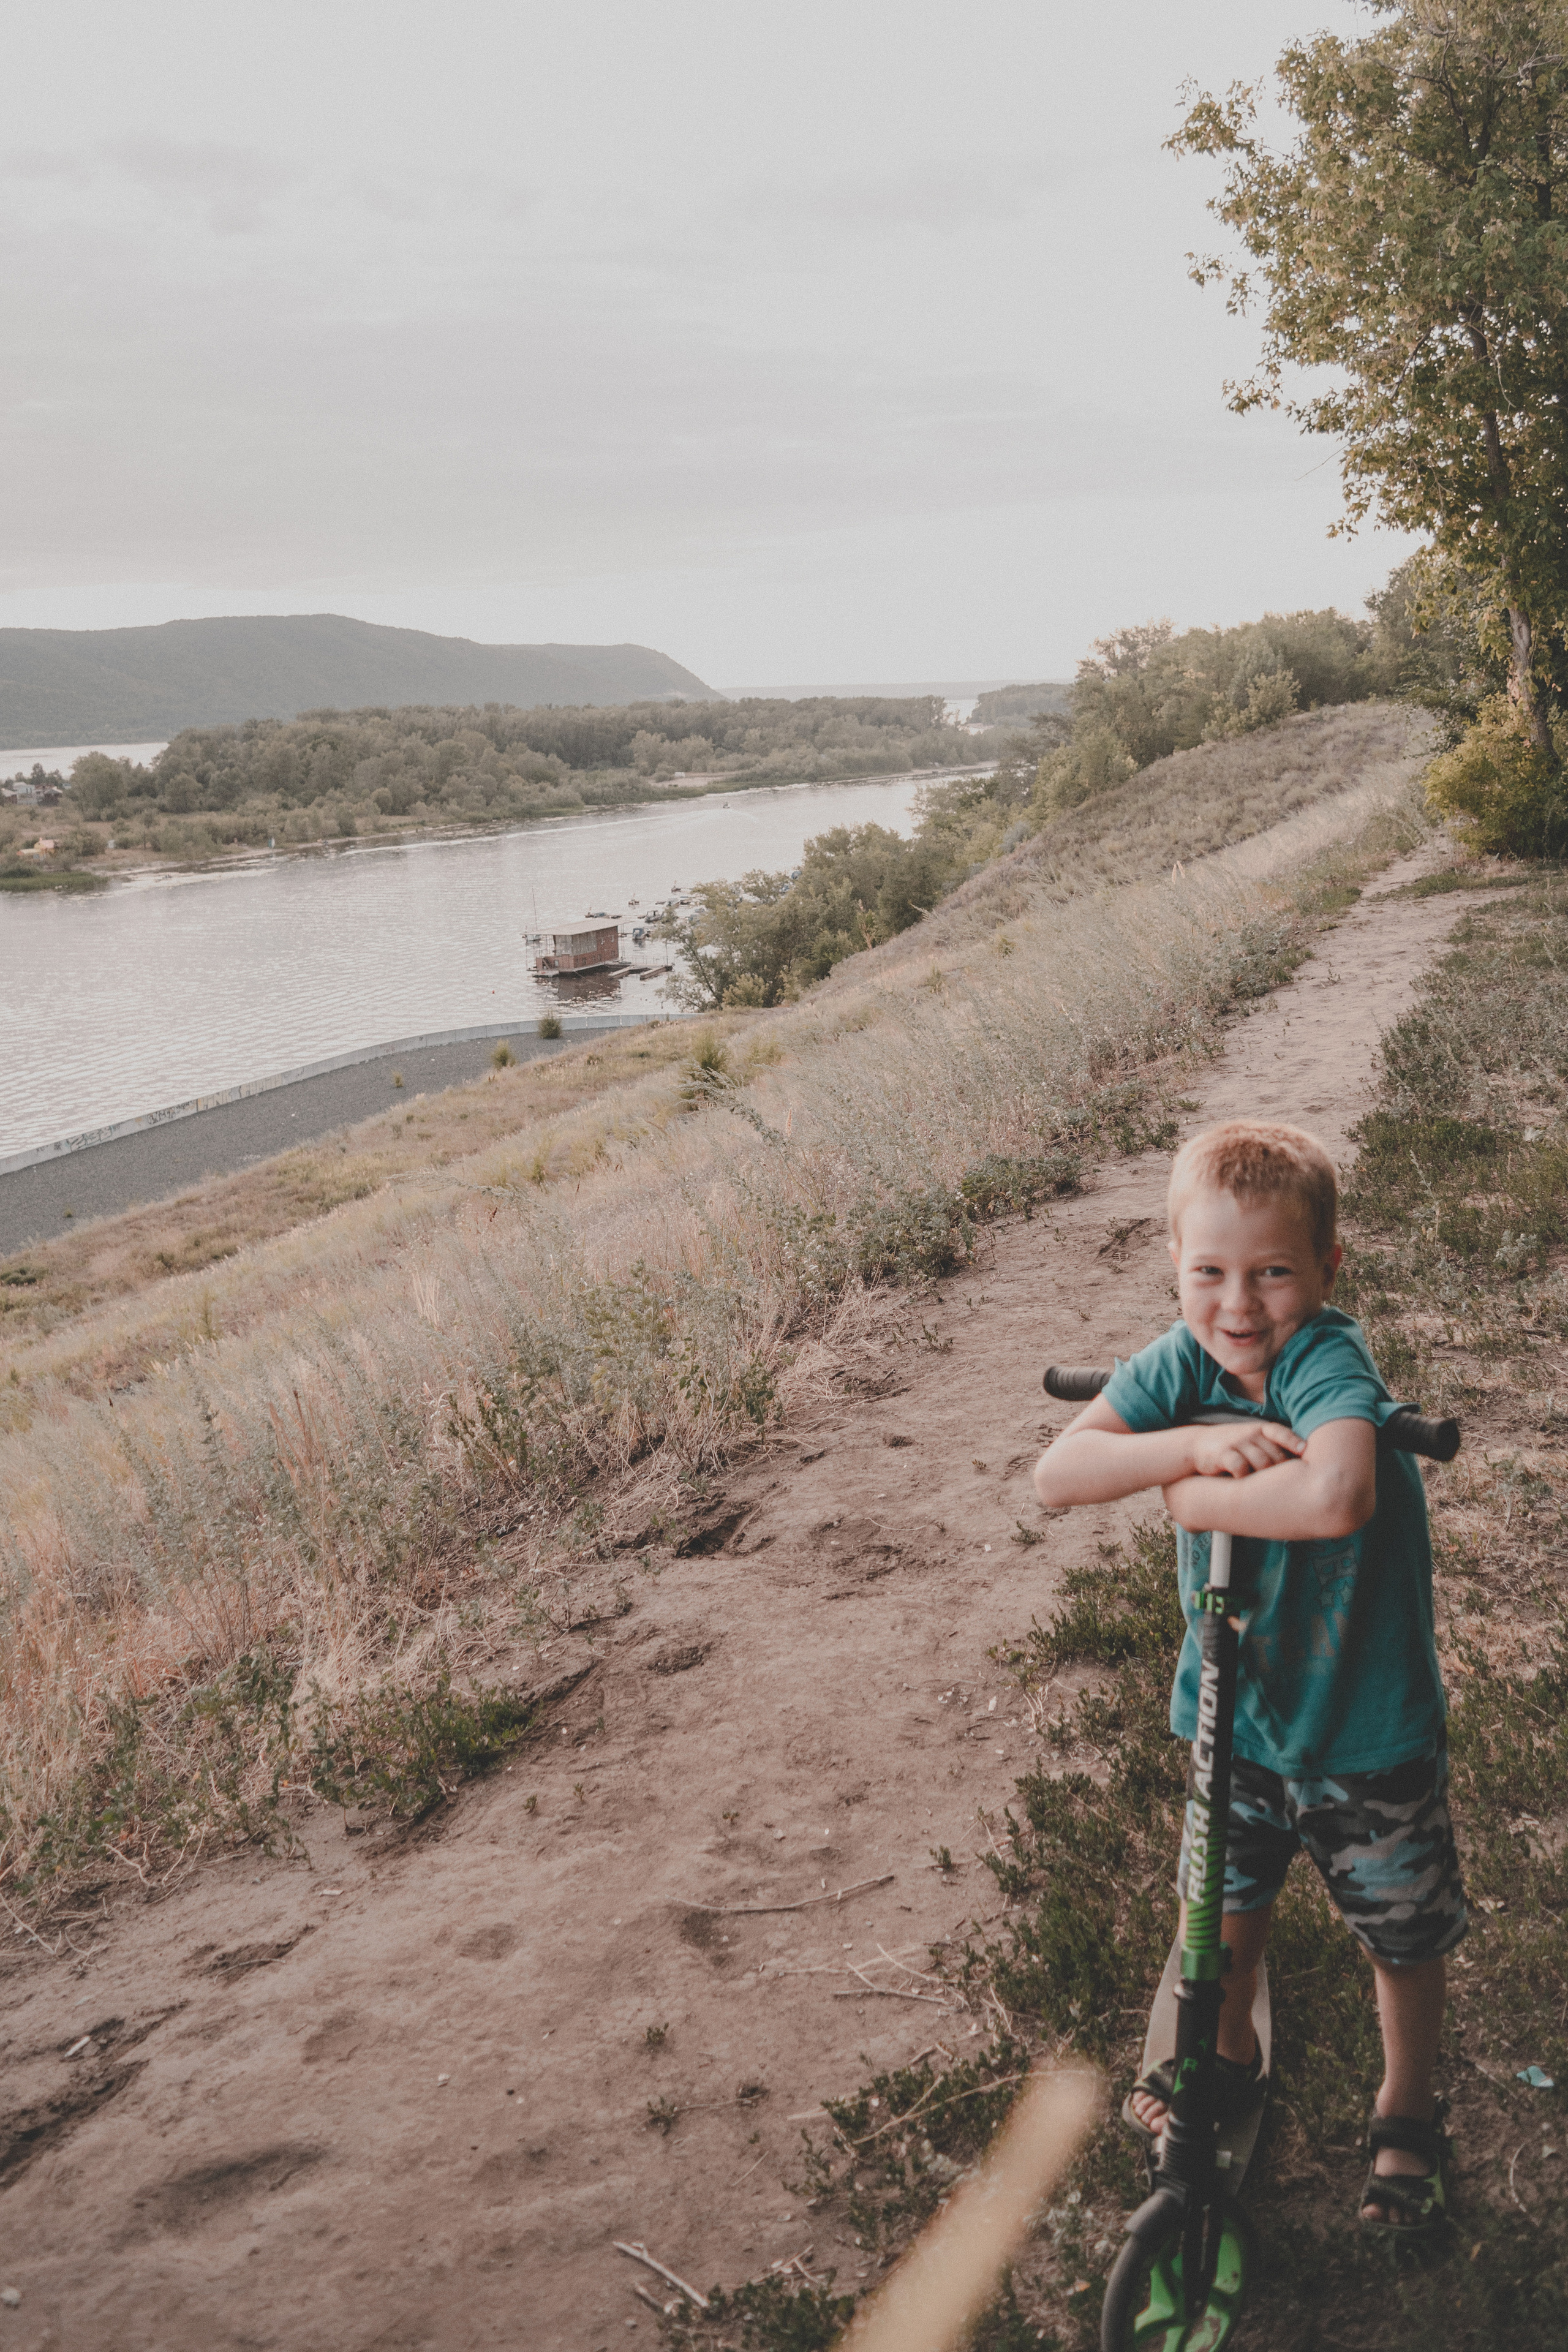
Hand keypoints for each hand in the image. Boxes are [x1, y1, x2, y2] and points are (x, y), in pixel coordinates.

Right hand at [1185, 1420, 1303, 1479]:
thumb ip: (1272, 1446)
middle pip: (1275, 1455)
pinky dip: (1245, 1477)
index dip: (1293, 1441)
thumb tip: (1302, 1461)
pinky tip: (1244, 1483)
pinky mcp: (1223, 1454)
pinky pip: (1241, 1468)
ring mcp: (1236, 1443)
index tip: (1304, 1451)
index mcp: (1259, 1429)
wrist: (1197, 1446)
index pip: (1280, 1432)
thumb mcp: (1251, 1439)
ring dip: (1265, 1477)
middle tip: (1284, 1486)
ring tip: (1266, 1489)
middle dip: (1281, 1471)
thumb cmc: (1232, 1446)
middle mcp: (1250, 1433)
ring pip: (1262, 1463)